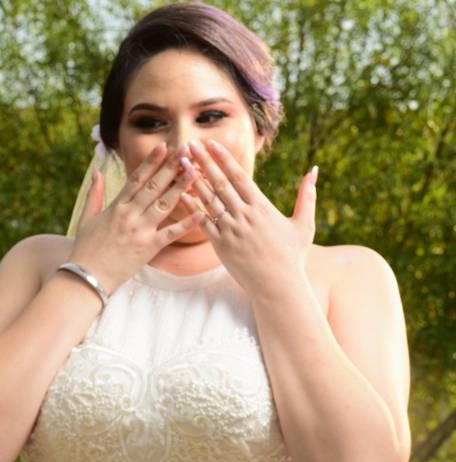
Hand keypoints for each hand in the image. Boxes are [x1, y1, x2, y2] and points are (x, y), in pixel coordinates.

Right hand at [69, 142, 205, 294]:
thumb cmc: (85, 249)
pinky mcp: (149, 248)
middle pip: (154, 186)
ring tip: (195, 171)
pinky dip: (186, 224)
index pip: (136, 179)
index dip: (151, 162)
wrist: (87, 277)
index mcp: (116, 207)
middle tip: (186, 150)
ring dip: (181, 187)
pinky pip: (171, 234)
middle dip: (170, 167)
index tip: (164, 146)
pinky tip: (201, 212)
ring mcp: (140, 231)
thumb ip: (94, 194)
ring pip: (165, 204)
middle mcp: (130, 215)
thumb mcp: (86, 218)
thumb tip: (97, 171)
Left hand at [182, 138, 317, 296]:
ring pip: (208, 200)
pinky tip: (180, 194)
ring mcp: (231, 230)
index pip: (239, 176)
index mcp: (262, 207)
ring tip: (180, 164)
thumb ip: (307, 196)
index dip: (223, 158)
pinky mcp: (220, 245)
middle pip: (219, 183)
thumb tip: (314, 170)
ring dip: (192, 180)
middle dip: (203, 162)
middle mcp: (244, 216)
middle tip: (188, 144)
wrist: (277, 286)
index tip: (210, 143)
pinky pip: (202, 222)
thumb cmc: (293, 256)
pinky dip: (191, 207)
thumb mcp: (304, 224)